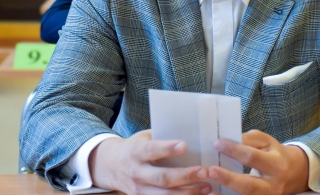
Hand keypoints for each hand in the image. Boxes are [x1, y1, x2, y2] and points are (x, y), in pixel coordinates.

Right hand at [89, 130, 211, 194]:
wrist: (110, 167)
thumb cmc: (135, 147)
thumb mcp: (144, 137)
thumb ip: (162, 136)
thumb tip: (190, 130)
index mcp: (136, 152)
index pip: (152, 150)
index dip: (167, 148)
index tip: (184, 145)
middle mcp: (137, 173)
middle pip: (162, 178)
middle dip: (184, 176)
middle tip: (204, 171)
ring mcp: (139, 190)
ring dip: (188, 193)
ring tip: (208, 187)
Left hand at [208, 129, 308, 194]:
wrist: (292, 173)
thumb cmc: (274, 154)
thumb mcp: (267, 141)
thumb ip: (249, 139)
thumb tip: (229, 139)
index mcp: (276, 164)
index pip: (252, 157)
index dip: (234, 150)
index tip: (217, 143)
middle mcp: (273, 185)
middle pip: (249, 185)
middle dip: (228, 179)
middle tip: (211, 170)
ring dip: (226, 194)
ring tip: (208, 190)